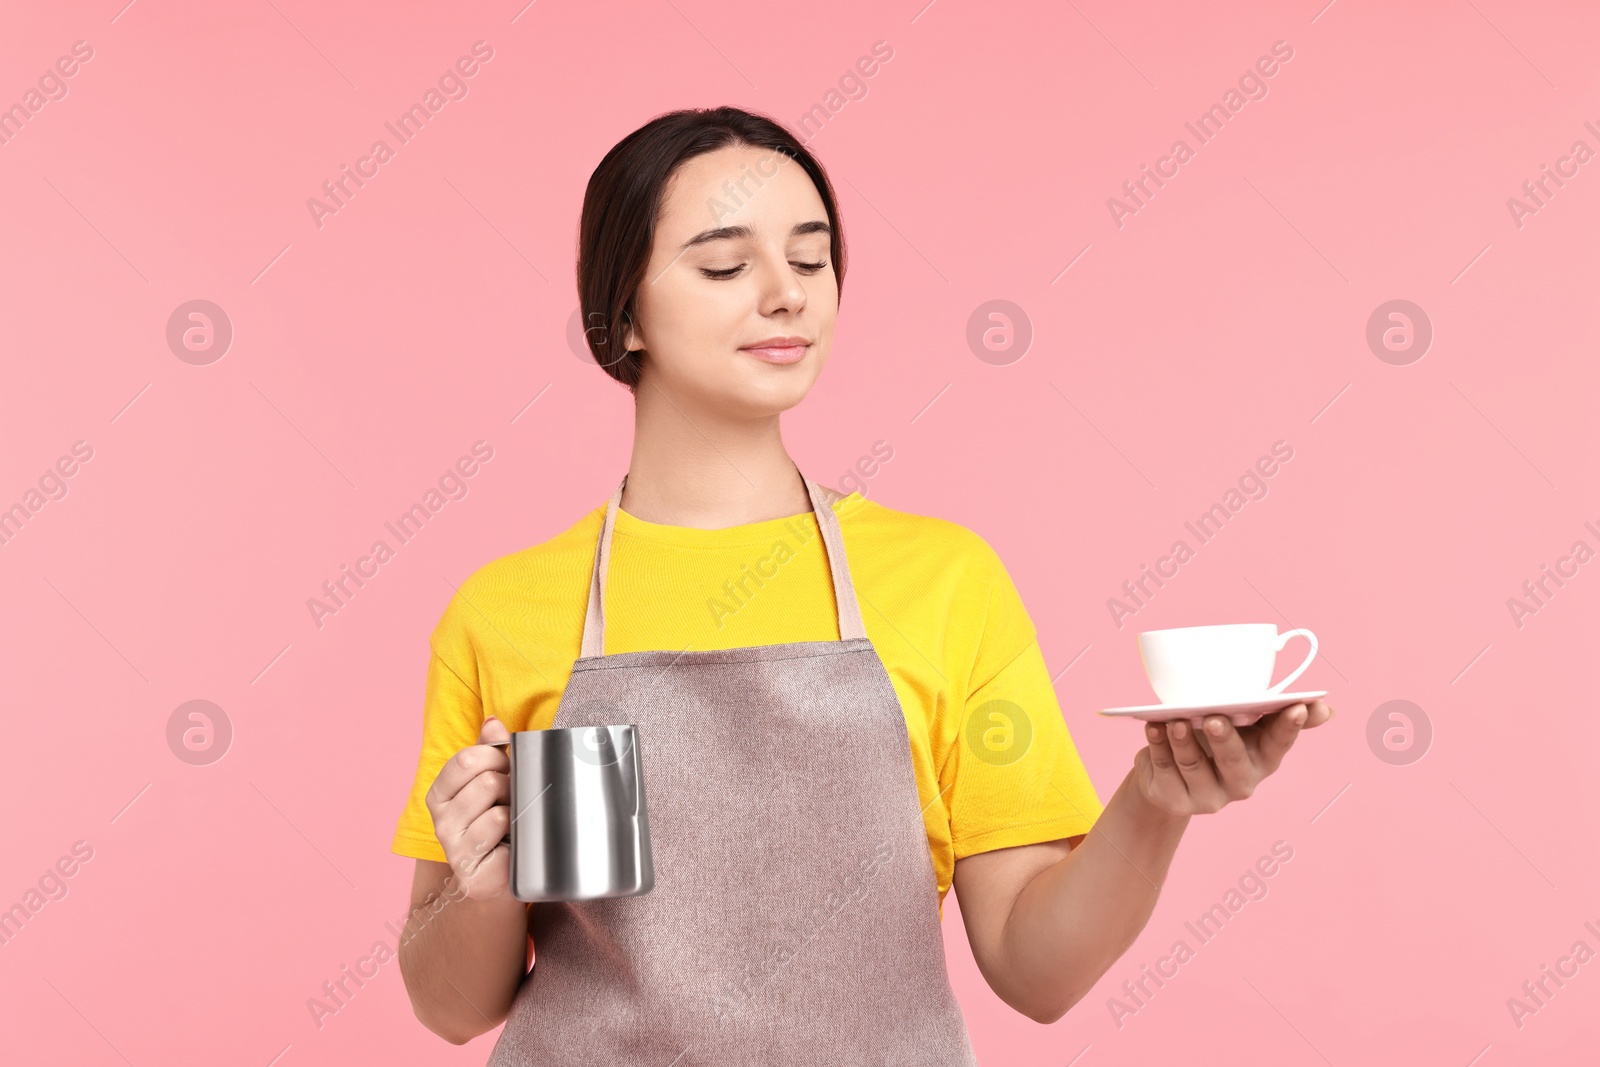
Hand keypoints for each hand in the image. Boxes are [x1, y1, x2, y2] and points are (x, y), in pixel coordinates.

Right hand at [424, 716, 513, 901]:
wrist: (504, 874)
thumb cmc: (498, 820)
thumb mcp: (492, 779)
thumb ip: (490, 749)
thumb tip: (493, 722)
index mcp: (440, 793)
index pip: (467, 759)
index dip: (497, 757)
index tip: (507, 767)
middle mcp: (440, 821)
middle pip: (486, 782)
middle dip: (510, 786)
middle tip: (513, 799)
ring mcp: (453, 849)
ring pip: (497, 811)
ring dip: (515, 813)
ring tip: (513, 823)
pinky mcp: (471, 872)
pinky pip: (503, 838)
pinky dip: (516, 835)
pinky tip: (511, 844)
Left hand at [1132, 700, 1334, 815]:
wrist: (1171, 775)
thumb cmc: (1215, 741)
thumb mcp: (1245, 727)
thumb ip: (1276, 714)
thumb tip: (1325, 708)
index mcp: (1262, 760)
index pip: (1280, 744)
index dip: (1289, 728)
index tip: (1297, 707)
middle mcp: (1240, 783)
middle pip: (1234, 762)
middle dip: (1225, 740)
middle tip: (1214, 717)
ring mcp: (1208, 796)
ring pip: (1194, 766)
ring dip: (1183, 741)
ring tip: (1174, 720)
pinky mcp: (1176, 800)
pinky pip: (1165, 770)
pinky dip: (1158, 747)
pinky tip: (1153, 728)